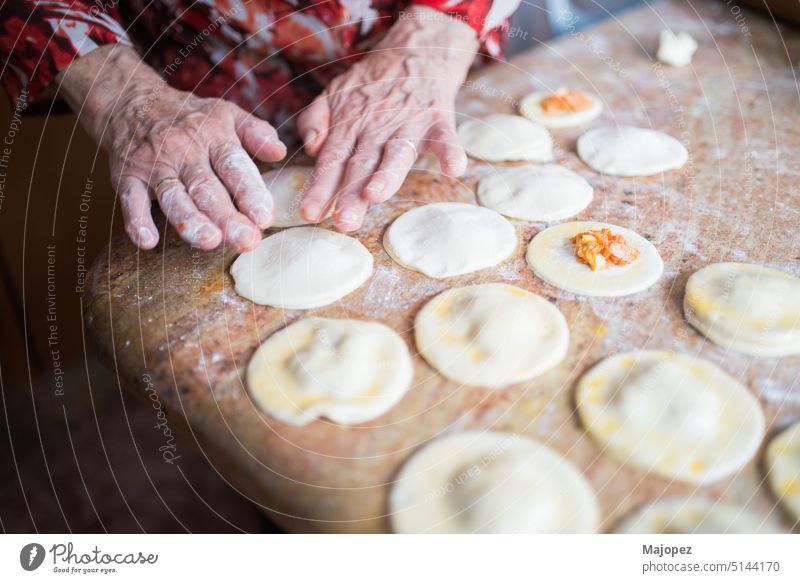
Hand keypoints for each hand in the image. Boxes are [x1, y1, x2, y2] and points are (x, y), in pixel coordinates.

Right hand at [58, 45, 285, 250]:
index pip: (234, 165)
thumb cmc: (191, 116)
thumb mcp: (227, 114)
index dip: (250, 192)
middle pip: (207, 188)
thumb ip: (256, 133)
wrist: (131, 99)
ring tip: (209, 241)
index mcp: (214, 136)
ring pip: (173, 196)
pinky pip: (130, 200)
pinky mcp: (127, 176)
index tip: (265, 218)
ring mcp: (154, 164)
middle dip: (227, 216)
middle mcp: (184, 150)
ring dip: (189, 220)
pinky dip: (136, 220)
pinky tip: (148, 241)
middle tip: (246, 241)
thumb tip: (280, 151)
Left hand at [297, 6, 478, 230]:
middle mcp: (377, 128)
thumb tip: (312, 147)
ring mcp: (409, 125)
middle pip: (362, 164)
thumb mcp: (333, 94)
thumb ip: (315, 120)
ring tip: (375, 195)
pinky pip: (447, 139)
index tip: (310, 214)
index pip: (332, 161)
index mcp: (350, 127)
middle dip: (351, 193)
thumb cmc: (371, 85)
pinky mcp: (438, 121)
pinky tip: (454, 170)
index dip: (320, 188)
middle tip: (343, 220)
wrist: (415, 52)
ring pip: (397, 154)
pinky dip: (451, 153)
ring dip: (387, 175)